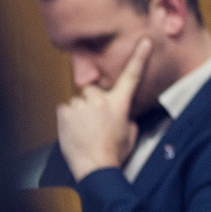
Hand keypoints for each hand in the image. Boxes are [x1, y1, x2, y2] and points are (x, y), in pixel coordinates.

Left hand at [57, 38, 151, 181]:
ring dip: (80, 113)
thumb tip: (120, 114)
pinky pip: (65, 109)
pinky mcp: (65, 112)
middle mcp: (100, 101)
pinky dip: (68, 119)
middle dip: (92, 102)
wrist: (96, 168)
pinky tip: (75, 132)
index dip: (139, 57)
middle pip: (93, 91)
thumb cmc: (114, 154)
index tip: (145, 42)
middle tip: (95, 122)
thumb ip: (125, 118)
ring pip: (78, 102)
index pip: (132, 77)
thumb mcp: (130, 135)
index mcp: (119, 105)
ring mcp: (82, 105)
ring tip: (84, 132)